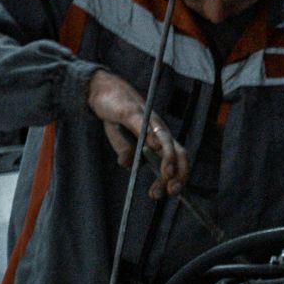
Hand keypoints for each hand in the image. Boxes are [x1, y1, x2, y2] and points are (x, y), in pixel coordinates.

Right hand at [88, 70, 188, 198]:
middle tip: (172, 190)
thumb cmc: (117, 117)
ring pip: (165, 139)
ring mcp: (147, 120)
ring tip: (167, 174)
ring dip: (168, 158)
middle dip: (178, 172)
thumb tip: (130, 166)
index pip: (177, 159)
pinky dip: (150, 135)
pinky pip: (143, 124)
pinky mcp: (132, 111)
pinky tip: (153, 145)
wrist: (104, 90)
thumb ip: (128, 155)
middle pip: (177, 151)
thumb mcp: (120, 142)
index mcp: (159, 139)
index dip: (179, 176)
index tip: (171, 193)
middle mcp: (159, 130)